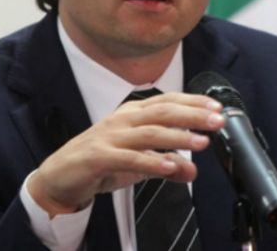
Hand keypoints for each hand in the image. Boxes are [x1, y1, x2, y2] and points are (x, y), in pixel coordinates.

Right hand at [27, 92, 224, 216]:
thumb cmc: (100, 162)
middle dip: (192, 114)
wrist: (59, 175)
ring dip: (177, 137)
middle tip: (217, 120)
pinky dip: (150, 161)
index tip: (217, 107)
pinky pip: (128, 158)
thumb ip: (166, 165)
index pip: (168, 101)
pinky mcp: (98, 157)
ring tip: (200, 142)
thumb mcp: (138, 163)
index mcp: (132, 114)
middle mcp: (123, 120)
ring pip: (148, 133)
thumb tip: (193, 170)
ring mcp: (110, 137)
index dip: (193, 102)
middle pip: (162, 112)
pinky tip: (169, 166)